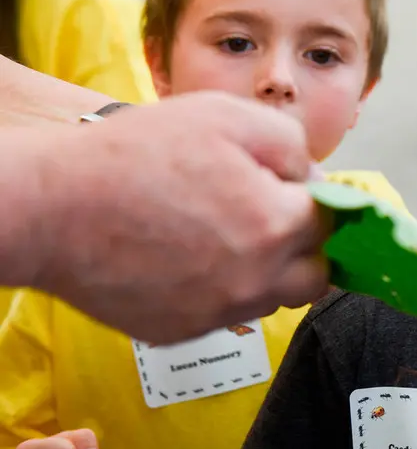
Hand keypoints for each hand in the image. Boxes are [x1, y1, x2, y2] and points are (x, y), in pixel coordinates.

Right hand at [29, 92, 329, 343]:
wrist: (52, 208)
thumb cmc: (137, 154)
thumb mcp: (229, 117)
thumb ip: (292, 146)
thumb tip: (315, 179)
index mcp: (275, 225)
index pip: (332, 223)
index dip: (316, 199)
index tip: (295, 189)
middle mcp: (255, 280)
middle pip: (315, 274)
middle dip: (303, 246)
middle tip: (269, 216)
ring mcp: (217, 312)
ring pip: (271, 299)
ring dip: (265, 270)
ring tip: (222, 233)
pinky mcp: (180, 331)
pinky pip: (224, 315)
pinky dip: (221, 290)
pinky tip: (189, 256)